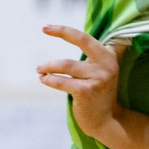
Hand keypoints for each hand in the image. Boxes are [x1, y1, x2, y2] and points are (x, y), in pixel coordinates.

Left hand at [38, 25, 125, 141]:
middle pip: (82, 40)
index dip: (65, 30)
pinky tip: (43, 79)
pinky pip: (62, 82)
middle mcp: (107, 64)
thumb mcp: (105, 71)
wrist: (107, 120)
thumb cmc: (100, 93)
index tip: (47, 27)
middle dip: (62, 31)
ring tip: (39, 69)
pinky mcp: (87, 91)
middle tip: (44, 28)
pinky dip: (49, 80)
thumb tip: (95, 37)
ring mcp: (98, 78)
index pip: (85, 37)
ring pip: (66, 64)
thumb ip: (99, 55)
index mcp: (109, 56)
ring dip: (48, 66)